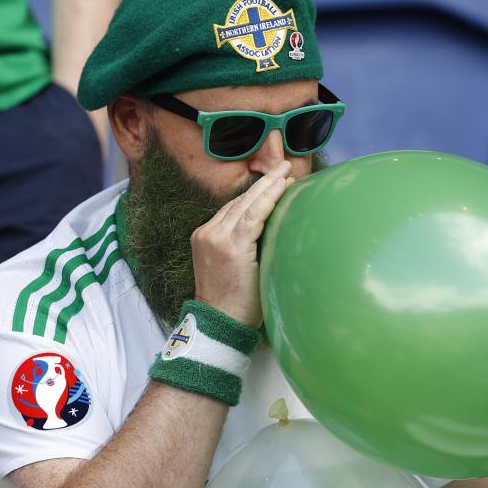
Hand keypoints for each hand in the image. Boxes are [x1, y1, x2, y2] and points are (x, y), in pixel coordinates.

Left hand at [191, 161, 293, 326]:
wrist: (217, 320)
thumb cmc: (247, 305)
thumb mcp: (266, 272)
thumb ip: (269, 241)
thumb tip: (282, 215)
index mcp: (232, 246)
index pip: (255, 209)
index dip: (273, 191)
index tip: (288, 177)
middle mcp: (215, 236)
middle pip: (243, 202)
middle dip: (265, 183)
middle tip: (284, 166)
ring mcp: (204, 236)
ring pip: (233, 205)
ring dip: (254, 192)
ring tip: (274, 178)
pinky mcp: (200, 238)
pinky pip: (224, 215)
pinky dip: (240, 205)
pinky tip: (254, 198)